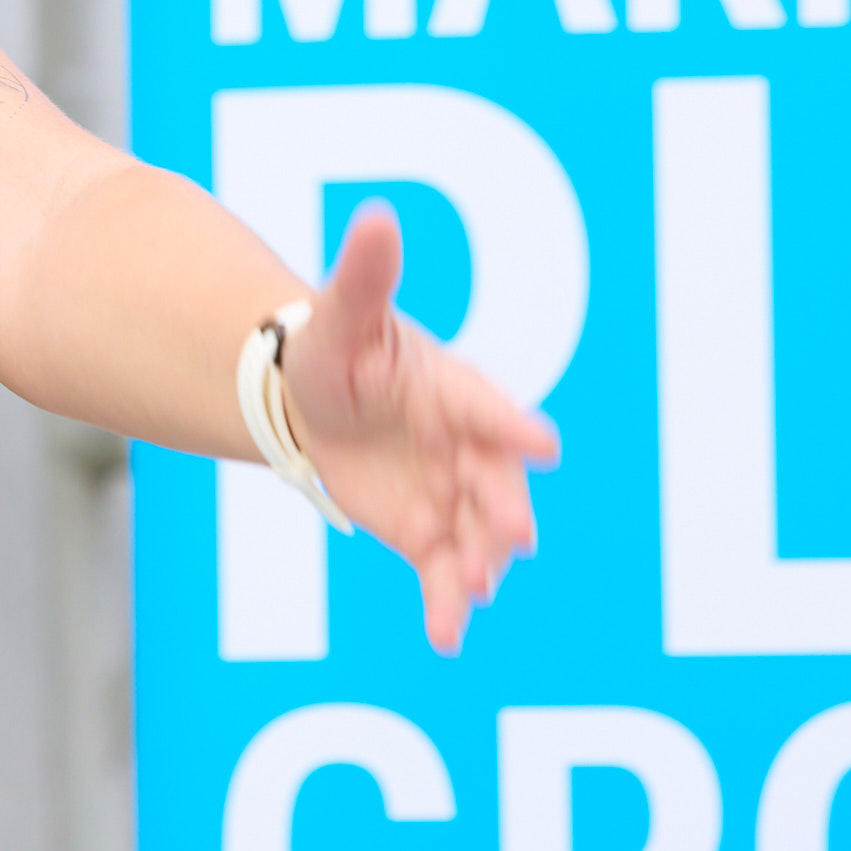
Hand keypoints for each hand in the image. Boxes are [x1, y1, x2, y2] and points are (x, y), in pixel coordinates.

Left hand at [281, 200, 561, 652]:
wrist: (307, 397)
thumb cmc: (333, 344)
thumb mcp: (342, 312)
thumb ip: (367, 273)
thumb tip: (377, 215)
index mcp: (452, 388)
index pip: (488, 407)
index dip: (513, 426)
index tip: (542, 446)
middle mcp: (464, 445)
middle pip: (494, 480)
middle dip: (504, 505)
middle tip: (513, 535)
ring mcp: (449, 493)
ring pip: (474, 535)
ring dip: (478, 564)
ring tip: (473, 591)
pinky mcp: (425, 533)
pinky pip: (441, 572)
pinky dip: (445, 604)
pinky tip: (445, 636)